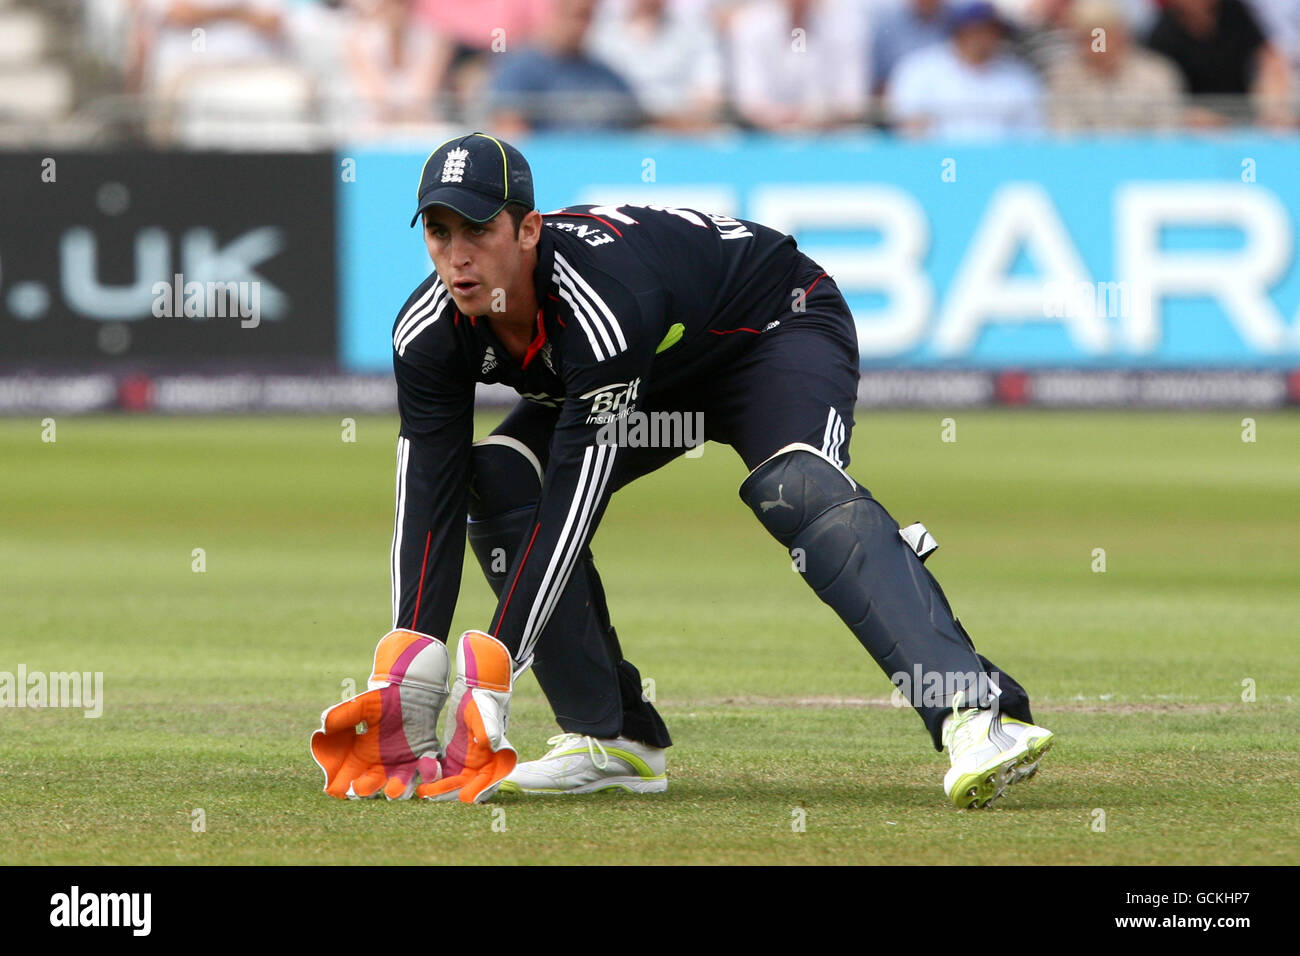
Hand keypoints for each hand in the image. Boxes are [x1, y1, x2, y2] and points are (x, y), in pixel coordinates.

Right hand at [310, 630, 448, 799]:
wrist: (410, 691)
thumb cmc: (383, 699)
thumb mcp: (361, 706)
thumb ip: (342, 715)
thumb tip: (323, 727)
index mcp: (361, 756)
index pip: (346, 776)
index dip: (339, 785)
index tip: (334, 789)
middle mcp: (380, 765)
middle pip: (370, 787)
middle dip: (365, 790)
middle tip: (360, 786)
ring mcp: (402, 764)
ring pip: (397, 786)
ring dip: (396, 789)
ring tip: (392, 790)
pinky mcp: (422, 758)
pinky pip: (425, 771)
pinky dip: (427, 774)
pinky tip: (424, 769)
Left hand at [418, 630, 517, 803]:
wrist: (475, 688)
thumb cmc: (485, 700)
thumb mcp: (486, 713)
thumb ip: (490, 728)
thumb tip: (492, 744)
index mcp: (498, 757)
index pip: (490, 780)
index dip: (479, 790)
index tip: (465, 797)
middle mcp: (485, 764)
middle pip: (469, 785)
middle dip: (451, 792)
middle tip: (432, 795)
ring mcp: (468, 762)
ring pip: (455, 782)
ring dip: (440, 788)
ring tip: (423, 792)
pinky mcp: (454, 756)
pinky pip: (445, 771)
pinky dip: (435, 776)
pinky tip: (421, 778)